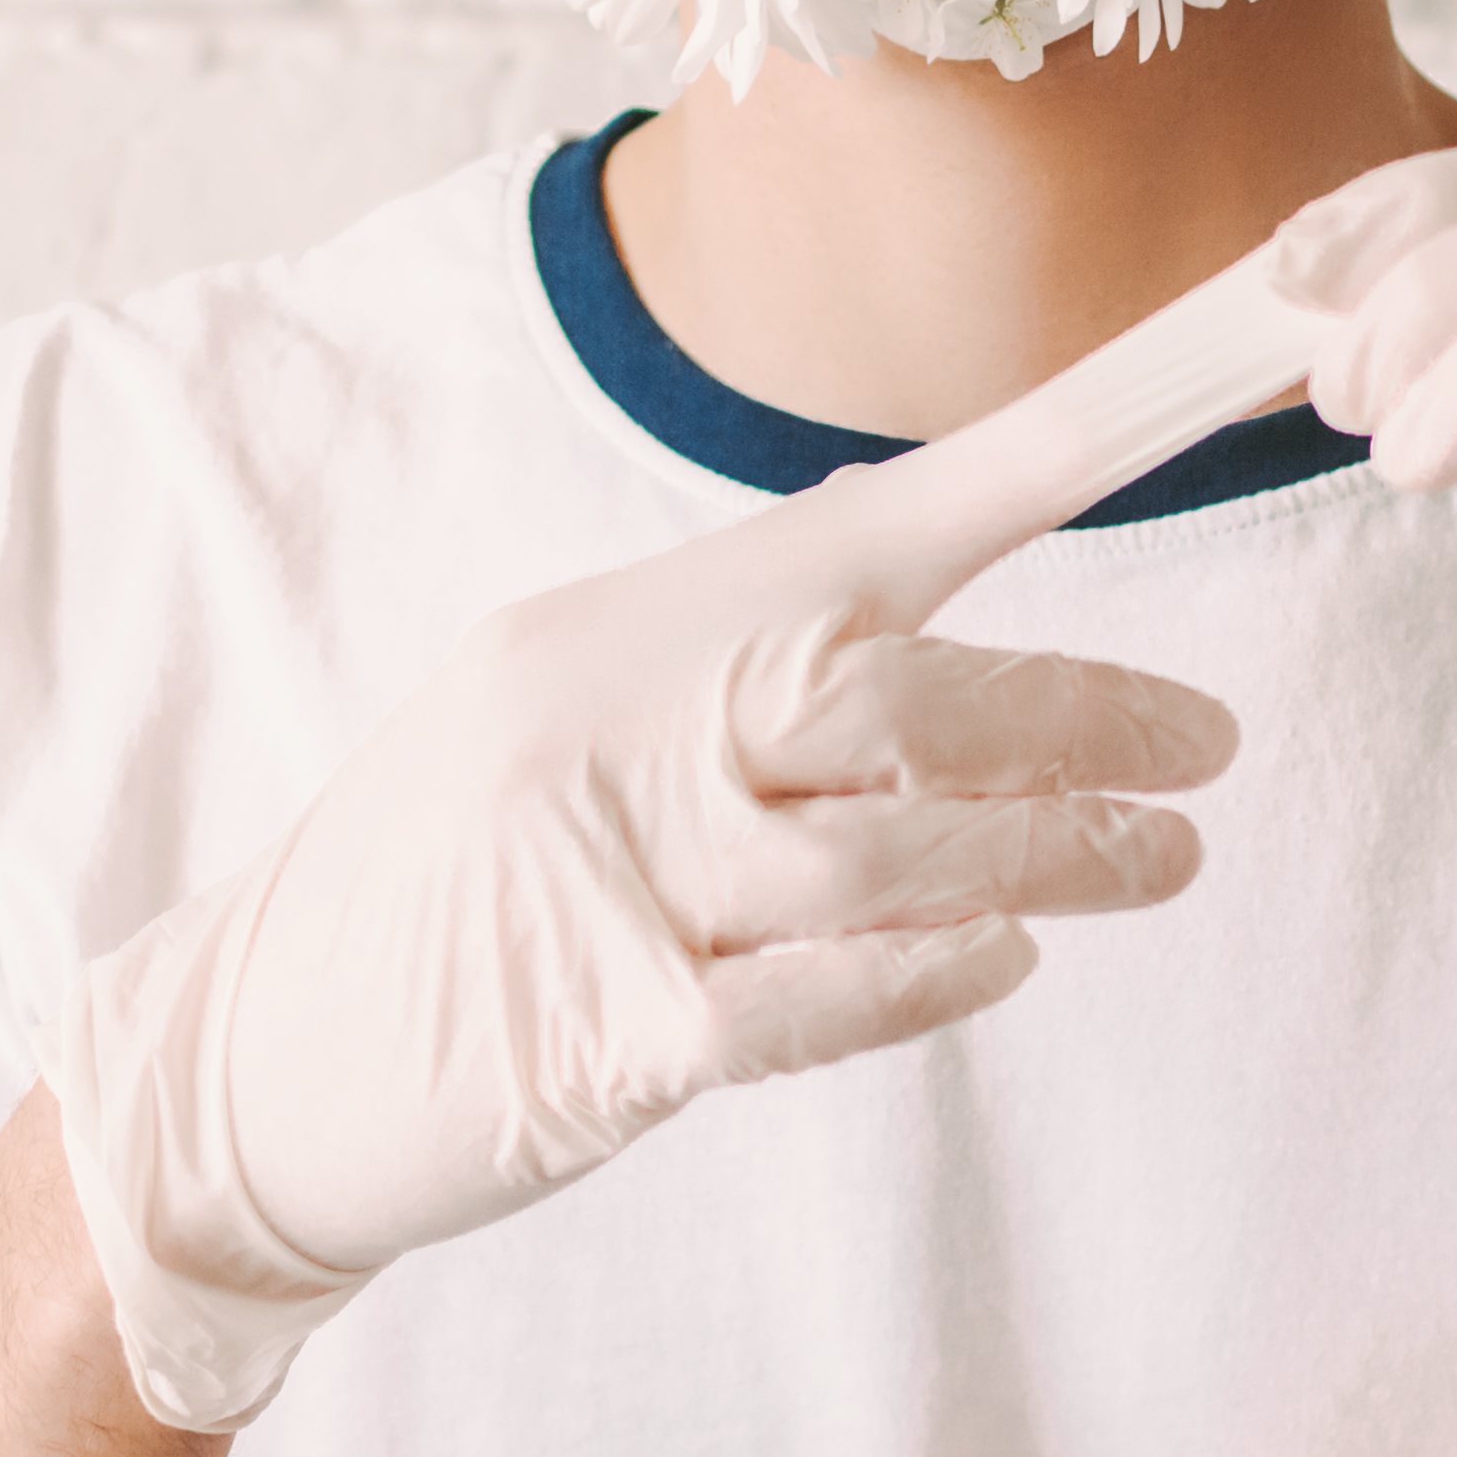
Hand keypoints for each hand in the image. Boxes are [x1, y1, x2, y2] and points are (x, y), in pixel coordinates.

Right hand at [45, 263, 1310, 1431]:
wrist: (245, 1057)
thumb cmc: (440, 872)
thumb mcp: (558, 706)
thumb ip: (727, 654)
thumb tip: (913, 579)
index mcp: (620, 627)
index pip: (872, 522)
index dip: (1045, 463)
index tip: (1194, 400)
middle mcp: (612, 726)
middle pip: (898, 694)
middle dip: (1081, 715)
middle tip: (1211, 751)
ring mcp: (604, 881)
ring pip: (884, 852)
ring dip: (1051, 854)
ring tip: (1158, 861)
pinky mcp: (601, 1038)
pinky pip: (806, 997)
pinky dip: (923, 977)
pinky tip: (1007, 961)